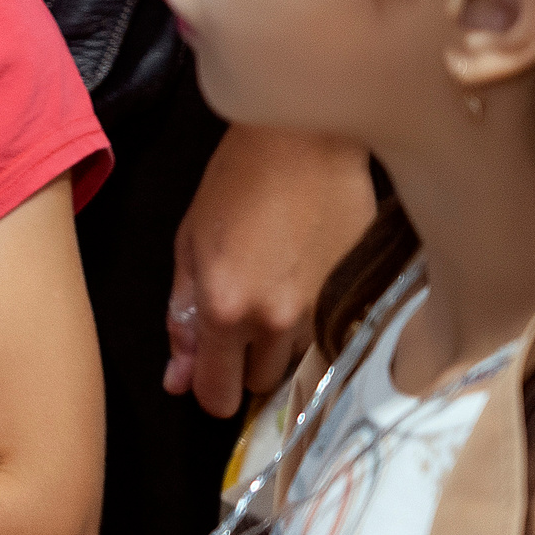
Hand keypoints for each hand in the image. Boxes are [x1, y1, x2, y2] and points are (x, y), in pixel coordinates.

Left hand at [166, 123, 374, 417]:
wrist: (305, 139)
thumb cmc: (235, 182)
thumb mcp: (189, 245)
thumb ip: (183, 318)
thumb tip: (177, 379)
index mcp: (227, 310)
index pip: (217, 394)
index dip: (208, 390)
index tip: (206, 371)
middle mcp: (278, 321)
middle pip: (261, 384)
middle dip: (245, 363)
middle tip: (239, 316)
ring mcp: (324, 310)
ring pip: (298, 359)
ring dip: (281, 340)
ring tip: (274, 283)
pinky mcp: (358, 295)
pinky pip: (329, 330)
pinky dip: (313, 317)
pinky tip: (305, 275)